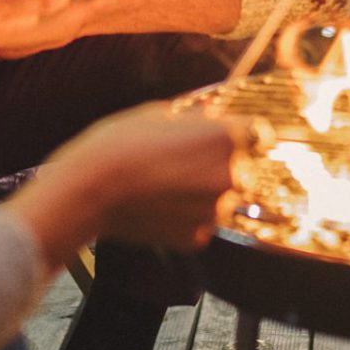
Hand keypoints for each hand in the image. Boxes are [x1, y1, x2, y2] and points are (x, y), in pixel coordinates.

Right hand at [13, 104, 242, 260]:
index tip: (230, 138)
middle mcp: (230, 175)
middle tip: (183, 161)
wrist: (89, 189)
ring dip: (201, 192)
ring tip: (163, 183)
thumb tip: (212, 112)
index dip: (243, 136)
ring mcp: (215, 210)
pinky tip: (158, 204)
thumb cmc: (119, 143)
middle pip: (241, 168)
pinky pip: (201, 222)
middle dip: (219, 164)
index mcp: (227, 137)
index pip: (260, 135)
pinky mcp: (197, 237)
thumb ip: (196, 116)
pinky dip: (186, 216)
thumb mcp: (160, 112)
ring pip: (220, 198)